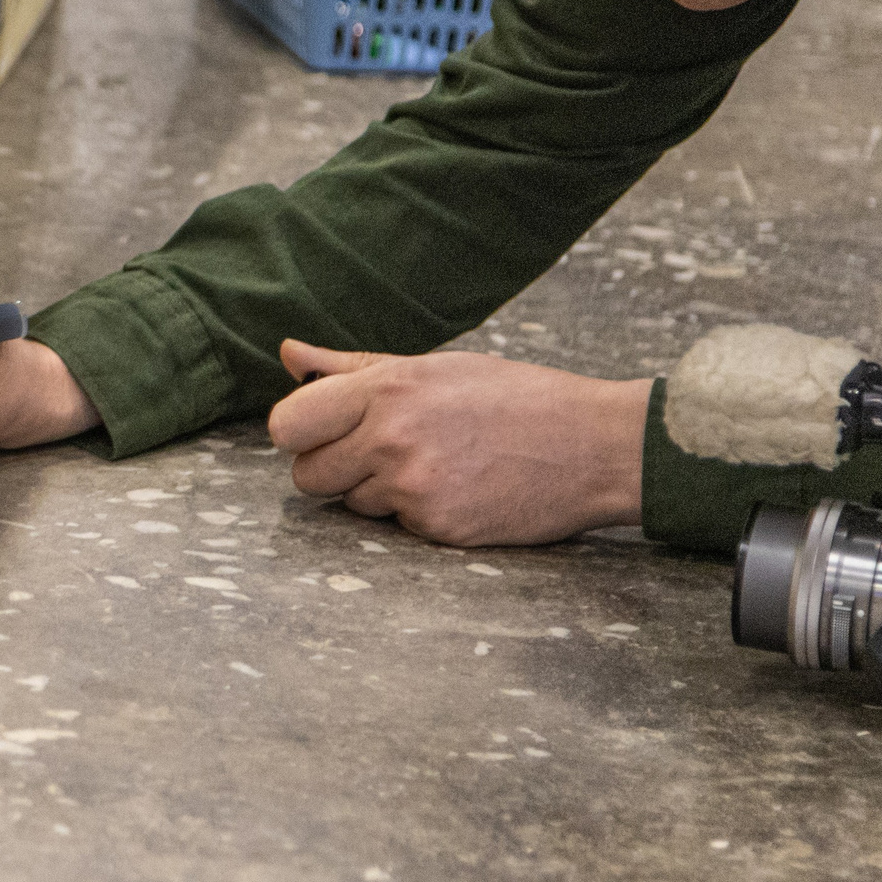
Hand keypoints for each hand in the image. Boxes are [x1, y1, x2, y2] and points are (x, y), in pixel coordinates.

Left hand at [265, 338, 648, 545]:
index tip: (323, 430)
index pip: (288, 424)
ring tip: (434, 464)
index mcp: (387, 389)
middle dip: (332, 468)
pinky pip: (396, 527)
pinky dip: (417, 514)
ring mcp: (414, 488)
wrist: (594, 445)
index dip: (299, 431)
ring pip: (351, 504)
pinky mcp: (438, 528)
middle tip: (378, 453)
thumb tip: (288, 353)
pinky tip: (459, 488)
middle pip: (307, 474)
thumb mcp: (433, 368)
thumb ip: (353, 368)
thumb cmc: (514, 397)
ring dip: (377, 492)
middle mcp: (392, 439)